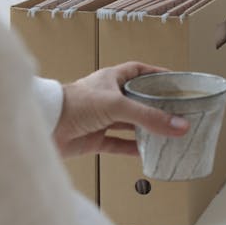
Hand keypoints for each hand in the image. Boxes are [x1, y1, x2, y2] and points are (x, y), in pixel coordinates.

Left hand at [53, 62, 189, 157]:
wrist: (46, 126)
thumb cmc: (74, 104)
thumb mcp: (117, 105)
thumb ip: (149, 117)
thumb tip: (180, 125)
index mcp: (110, 80)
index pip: (138, 71)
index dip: (155, 73)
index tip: (172, 79)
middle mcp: (106, 98)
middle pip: (136, 99)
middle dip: (154, 104)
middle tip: (175, 109)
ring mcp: (100, 119)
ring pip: (128, 123)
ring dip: (145, 129)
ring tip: (165, 132)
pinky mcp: (93, 139)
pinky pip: (117, 144)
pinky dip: (131, 149)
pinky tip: (145, 153)